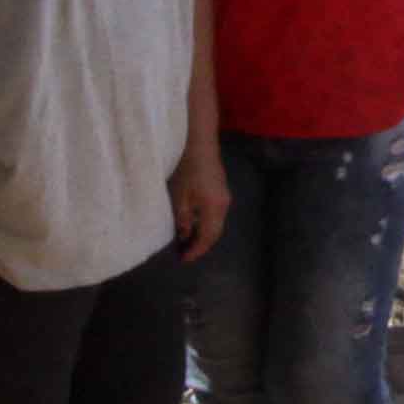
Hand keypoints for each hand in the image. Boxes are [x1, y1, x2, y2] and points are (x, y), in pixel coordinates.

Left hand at [170, 143, 229, 260]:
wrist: (199, 143)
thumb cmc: (187, 169)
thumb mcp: (179, 196)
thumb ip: (182, 218)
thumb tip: (184, 236)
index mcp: (214, 208)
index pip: (208, 237)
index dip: (197, 250)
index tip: (184, 259)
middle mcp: (224, 205)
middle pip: (215, 232)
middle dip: (201, 245)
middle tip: (186, 253)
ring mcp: (224, 196)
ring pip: (216, 223)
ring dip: (203, 234)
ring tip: (187, 241)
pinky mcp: (220, 189)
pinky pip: (215, 213)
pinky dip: (205, 223)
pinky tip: (193, 222)